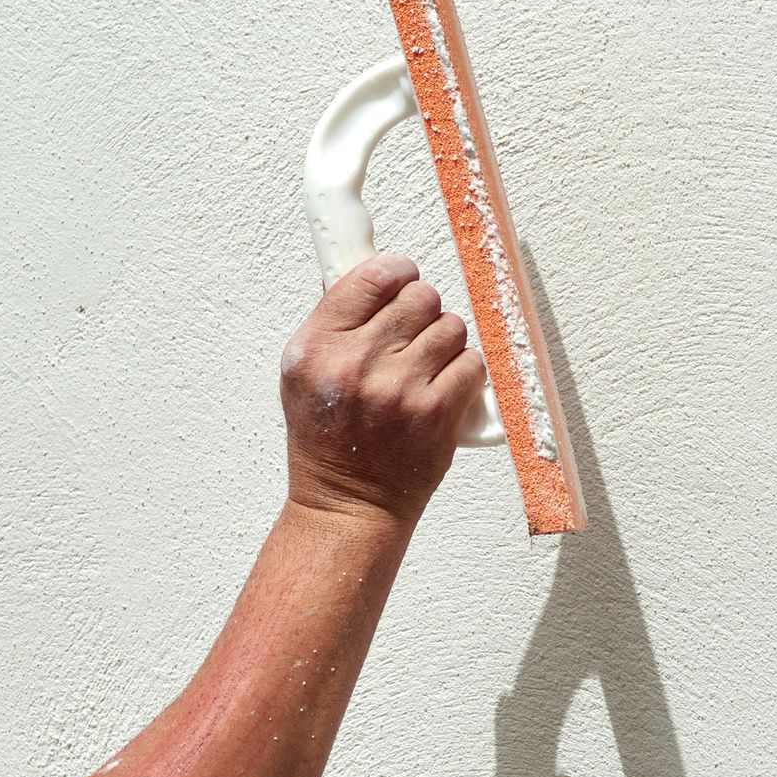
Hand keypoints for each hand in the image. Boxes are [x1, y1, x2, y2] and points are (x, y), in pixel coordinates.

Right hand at [279, 253, 488, 526]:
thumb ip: (334, 324)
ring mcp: (399, 388)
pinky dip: (466, 372)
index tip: (403, 279)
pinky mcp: (437, 412)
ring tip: (427, 367)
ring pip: (452, 326)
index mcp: (316, 348)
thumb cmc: (327, 441)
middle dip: (423, 310)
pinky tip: (445, 387)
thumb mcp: (303, 376)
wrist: (348, 504)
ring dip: (446, 342)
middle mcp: (355, 364)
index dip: (397, 272)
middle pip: (420, 296)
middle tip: (414, 335)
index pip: (371, 276)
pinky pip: (473, 362)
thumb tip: (373, 272)